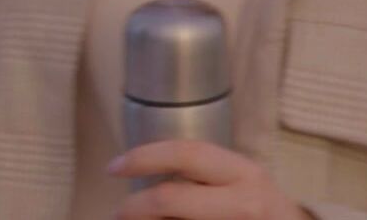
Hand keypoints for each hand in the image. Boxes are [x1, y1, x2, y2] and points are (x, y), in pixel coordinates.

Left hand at [108, 139, 311, 219]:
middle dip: (134, 206)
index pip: (184, 154)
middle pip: (169, 198)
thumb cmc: (253, 203)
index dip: (142, 157)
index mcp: (242, 172)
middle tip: (119, 212)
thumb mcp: (234, 179)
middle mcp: (244, 201)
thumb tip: (134, 174)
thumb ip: (195, 173)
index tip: (113, 167)